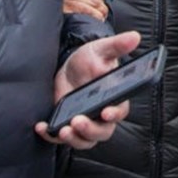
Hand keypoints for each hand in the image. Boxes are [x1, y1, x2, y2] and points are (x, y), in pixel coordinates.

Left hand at [35, 31, 140, 147]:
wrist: (71, 65)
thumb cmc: (92, 58)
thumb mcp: (102, 49)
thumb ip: (118, 45)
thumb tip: (135, 36)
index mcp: (116, 99)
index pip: (119, 111)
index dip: (114, 114)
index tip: (105, 112)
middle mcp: (102, 116)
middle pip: (102, 132)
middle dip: (90, 130)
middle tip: (78, 121)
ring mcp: (86, 122)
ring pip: (85, 140)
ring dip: (74, 139)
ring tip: (63, 130)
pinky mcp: (68, 124)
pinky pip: (61, 138)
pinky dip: (52, 136)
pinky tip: (43, 127)